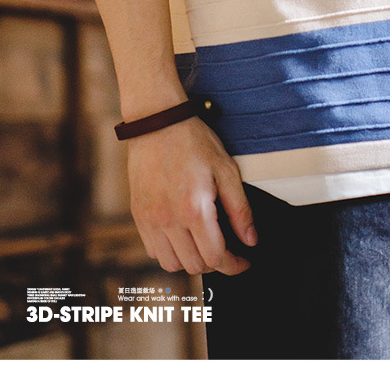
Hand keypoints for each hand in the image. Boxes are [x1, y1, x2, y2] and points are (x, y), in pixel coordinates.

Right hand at [127, 116, 256, 275]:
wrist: (157, 124)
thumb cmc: (194, 142)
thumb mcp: (227, 170)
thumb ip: (240, 209)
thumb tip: (250, 241)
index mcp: (194, 209)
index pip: (216, 258)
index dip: (234, 266)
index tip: (243, 262)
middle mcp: (169, 220)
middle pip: (195, 265)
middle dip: (216, 262)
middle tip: (227, 246)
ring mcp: (150, 220)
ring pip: (172, 265)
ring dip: (191, 260)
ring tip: (204, 241)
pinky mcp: (139, 216)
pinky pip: (154, 251)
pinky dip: (170, 252)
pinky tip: (182, 234)